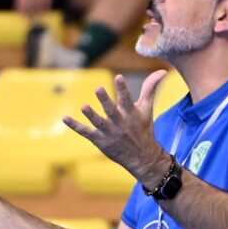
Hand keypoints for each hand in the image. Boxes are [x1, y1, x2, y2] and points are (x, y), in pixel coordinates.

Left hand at [63, 70, 171, 185]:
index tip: (119, 77)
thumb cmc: (143, 129)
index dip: (122, 88)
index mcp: (131, 114)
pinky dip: (75, 126)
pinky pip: (85, 132)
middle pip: (111, 111)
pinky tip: (65, 118)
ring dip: (91, 115)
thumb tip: (162, 71)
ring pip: (98, 123)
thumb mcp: (147, 109)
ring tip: (84, 107)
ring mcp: (109, 132)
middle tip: (98, 88)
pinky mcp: (99, 140)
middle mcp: (120, 123)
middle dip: (105, 100)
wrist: (142, 157)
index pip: (127, 99)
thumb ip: (150, 89)